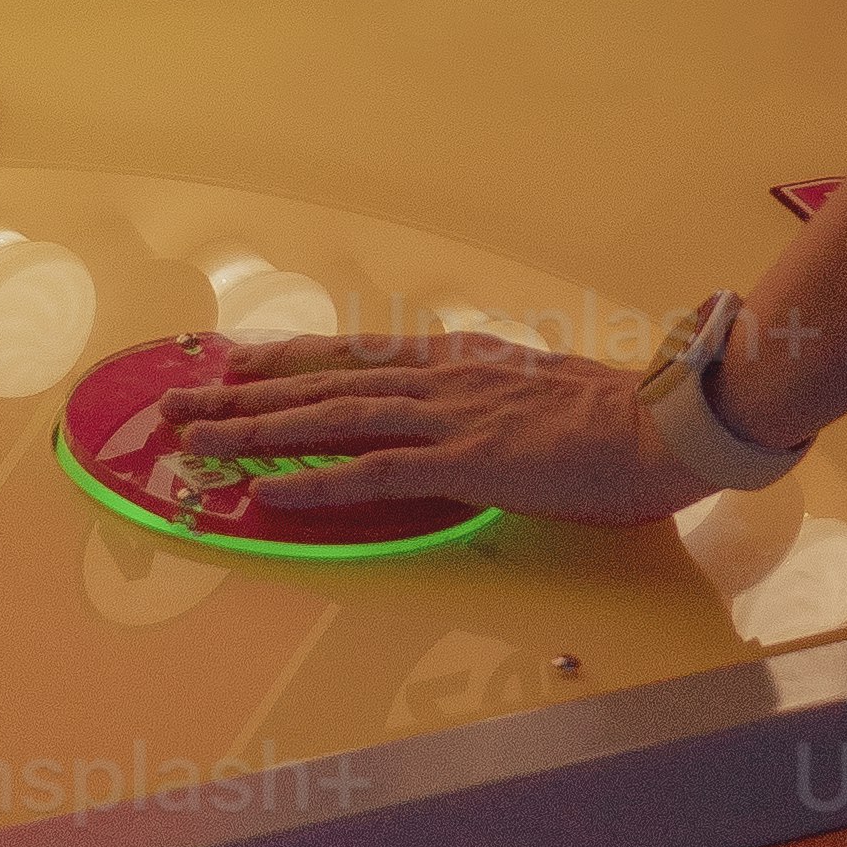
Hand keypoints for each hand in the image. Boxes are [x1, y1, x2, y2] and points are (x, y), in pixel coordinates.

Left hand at [158, 329, 709, 531]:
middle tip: (178, 402)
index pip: (356, 357)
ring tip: (197, 439)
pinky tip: (273, 490)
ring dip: (258, 431)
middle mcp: (445, 378)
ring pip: (335, 419)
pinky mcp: (471, 462)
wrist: (668, 425)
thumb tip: (463, 412)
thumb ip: (492, 399)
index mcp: (461, 361)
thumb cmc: (617, 420)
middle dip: (245, 394)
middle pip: (326, 382)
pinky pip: (378, 473)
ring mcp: (454, 417)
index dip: (289, 360)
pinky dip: (319, 481)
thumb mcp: (540, 393)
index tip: (234, 362)